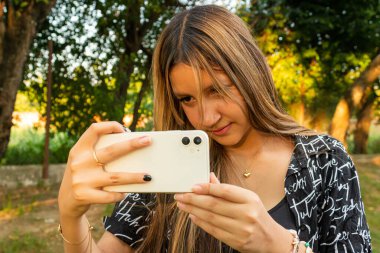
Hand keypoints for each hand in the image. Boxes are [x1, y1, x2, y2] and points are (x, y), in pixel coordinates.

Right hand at [58, 121, 151, 217]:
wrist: (66, 201)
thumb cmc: (84, 175)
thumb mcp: (85, 161)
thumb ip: (100, 153)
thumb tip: (132, 148)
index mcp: (79, 149)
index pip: (94, 130)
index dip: (110, 126)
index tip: (124, 129)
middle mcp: (79, 162)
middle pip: (111, 151)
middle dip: (132, 145)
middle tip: (148, 141)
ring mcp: (81, 180)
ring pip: (115, 177)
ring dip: (133, 177)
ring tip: (148, 177)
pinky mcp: (84, 196)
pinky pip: (109, 196)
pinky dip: (120, 195)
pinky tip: (126, 193)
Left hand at [174, 174, 292, 252]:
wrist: (271, 239)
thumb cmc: (257, 215)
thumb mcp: (247, 199)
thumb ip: (226, 190)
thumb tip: (209, 178)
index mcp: (250, 199)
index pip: (225, 191)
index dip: (207, 187)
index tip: (192, 186)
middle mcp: (246, 213)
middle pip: (214, 204)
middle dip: (193, 199)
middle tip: (180, 195)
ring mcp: (241, 229)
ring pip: (211, 217)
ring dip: (193, 210)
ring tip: (182, 204)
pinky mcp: (236, 241)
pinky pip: (213, 230)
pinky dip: (200, 222)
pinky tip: (192, 216)